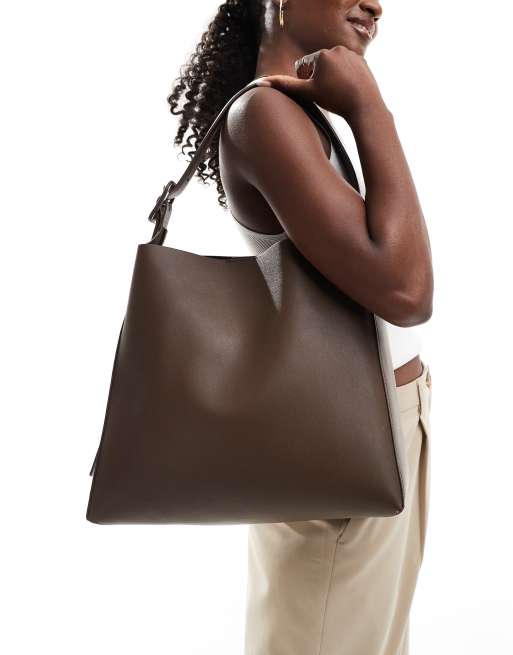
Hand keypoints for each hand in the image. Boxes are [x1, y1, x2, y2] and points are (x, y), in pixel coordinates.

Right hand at [257, 46, 384, 121]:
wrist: (364, 105)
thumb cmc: (335, 100)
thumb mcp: (307, 93)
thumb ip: (285, 86)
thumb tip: (261, 83)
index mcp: (321, 54)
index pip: (303, 67)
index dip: (306, 82)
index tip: (318, 91)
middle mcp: (336, 48)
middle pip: (318, 66)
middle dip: (319, 79)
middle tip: (329, 93)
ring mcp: (351, 53)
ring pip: (333, 67)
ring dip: (331, 78)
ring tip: (339, 91)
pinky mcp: (362, 60)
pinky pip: (347, 68)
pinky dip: (345, 78)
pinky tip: (349, 88)